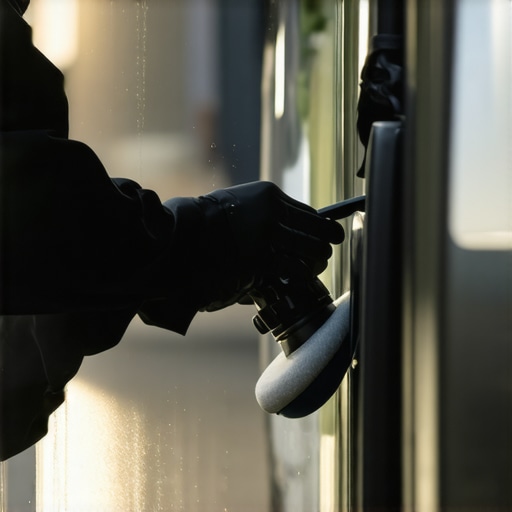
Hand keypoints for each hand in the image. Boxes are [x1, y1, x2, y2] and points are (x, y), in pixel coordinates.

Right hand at [192, 181, 343, 310]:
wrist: (183, 233)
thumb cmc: (207, 220)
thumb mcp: (239, 202)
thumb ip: (264, 212)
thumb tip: (286, 227)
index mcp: (270, 195)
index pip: (310, 212)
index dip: (322, 227)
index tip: (327, 234)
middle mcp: (274, 212)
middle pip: (317, 230)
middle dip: (325, 243)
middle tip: (325, 252)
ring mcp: (269, 236)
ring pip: (312, 249)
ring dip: (317, 260)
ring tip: (316, 266)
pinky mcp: (261, 259)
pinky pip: (296, 268)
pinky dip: (303, 274)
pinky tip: (301, 276)